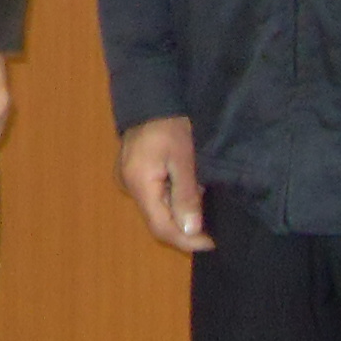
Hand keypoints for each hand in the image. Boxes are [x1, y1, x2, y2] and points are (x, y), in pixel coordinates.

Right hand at [117, 116, 212, 252]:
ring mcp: (129, 180)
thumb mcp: (183, 159)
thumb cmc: (169, 125)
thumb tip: (191, 230)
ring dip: (180, 212)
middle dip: (185, 227)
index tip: (211, 243)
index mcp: (139, 186)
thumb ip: (186, 196)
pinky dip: (172, 198)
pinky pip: (154, 196)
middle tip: (210, 227)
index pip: (161, 228)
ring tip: (201, 203)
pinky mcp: (133, 173)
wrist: (150, 97)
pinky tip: (188, 190)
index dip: (187, 240)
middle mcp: (129, 187)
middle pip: (158, 221)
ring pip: (157, 208)